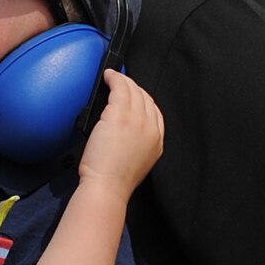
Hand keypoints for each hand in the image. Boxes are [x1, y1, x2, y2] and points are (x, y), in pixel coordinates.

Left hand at [78, 70, 162, 196]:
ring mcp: (136, 119)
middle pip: (146, 98)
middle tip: (121, 84)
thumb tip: (124, 130)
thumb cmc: (114, 181)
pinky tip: (108, 76)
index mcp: (156, 141)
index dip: (144, 101)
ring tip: (113, 77)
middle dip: (134, 88)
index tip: (134, 97)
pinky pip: (119, 87)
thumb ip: (137, 144)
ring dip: (123, 80)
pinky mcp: (119, 114)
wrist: (107, 188)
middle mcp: (150, 127)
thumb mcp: (136, 162)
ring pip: (133, 90)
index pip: (154, 112)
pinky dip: (114, 78)